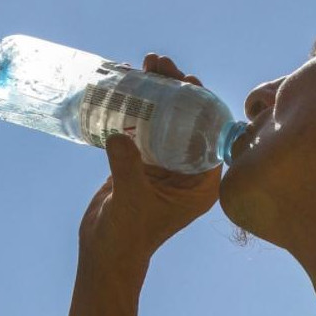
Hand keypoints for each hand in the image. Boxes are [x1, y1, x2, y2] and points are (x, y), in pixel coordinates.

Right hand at [80, 54, 221, 261]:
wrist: (105, 252)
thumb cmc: (126, 235)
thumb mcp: (131, 199)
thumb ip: (127, 167)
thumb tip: (118, 135)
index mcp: (202, 183)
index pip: (210, 134)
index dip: (202, 103)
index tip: (188, 80)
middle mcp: (188, 171)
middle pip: (189, 120)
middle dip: (177, 89)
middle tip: (160, 64)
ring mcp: (166, 165)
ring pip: (166, 118)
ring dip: (157, 91)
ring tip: (144, 63)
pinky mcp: (143, 162)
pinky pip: (144, 126)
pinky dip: (137, 105)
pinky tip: (126, 81)